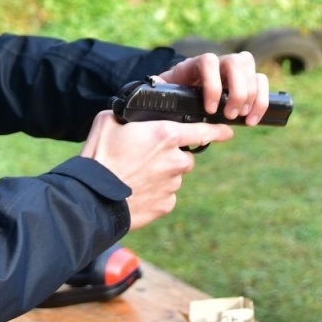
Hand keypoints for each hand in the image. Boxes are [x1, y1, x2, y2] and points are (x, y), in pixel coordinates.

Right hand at [80, 110, 233, 230]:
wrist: (92, 197)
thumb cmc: (99, 157)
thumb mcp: (108, 122)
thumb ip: (126, 115)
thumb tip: (128, 115)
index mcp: (166, 135)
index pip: (202, 131)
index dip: (218, 130)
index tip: (228, 132)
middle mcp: (176, 160)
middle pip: (185, 156)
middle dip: (171, 157)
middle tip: (145, 158)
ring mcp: (173, 185)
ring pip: (174, 177)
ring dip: (161, 175)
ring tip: (135, 176)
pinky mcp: (166, 205)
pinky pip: (166, 195)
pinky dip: (155, 193)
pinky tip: (136, 191)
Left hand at [154, 51, 270, 124]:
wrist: (182, 94)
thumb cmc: (172, 94)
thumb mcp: (163, 92)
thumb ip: (160, 90)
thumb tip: (154, 89)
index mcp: (194, 64)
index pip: (208, 62)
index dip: (212, 84)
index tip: (210, 109)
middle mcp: (217, 62)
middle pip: (235, 62)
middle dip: (237, 91)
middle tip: (230, 115)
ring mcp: (233, 68)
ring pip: (251, 68)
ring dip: (252, 96)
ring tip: (243, 118)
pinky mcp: (246, 80)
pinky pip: (262, 81)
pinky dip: (262, 100)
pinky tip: (253, 119)